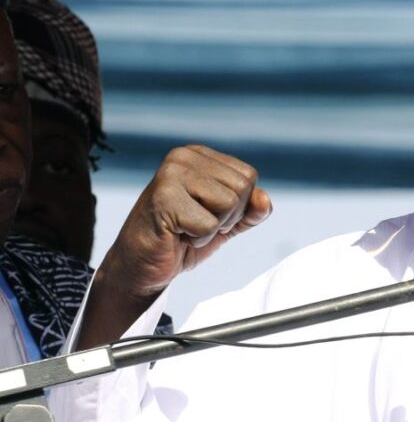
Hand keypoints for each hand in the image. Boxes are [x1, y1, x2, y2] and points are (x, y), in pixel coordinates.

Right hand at [78, 145, 270, 348]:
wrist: (141, 265)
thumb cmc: (182, 239)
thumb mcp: (226, 223)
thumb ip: (251, 211)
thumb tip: (263, 198)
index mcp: (198, 155)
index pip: (249, 176)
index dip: (238, 205)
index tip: (207, 213)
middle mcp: (183, 157)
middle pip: (243, 188)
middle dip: (227, 216)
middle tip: (195, 223)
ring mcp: (171, 174)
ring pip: (229, 204)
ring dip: (213, 227)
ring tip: (186, 227)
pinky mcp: (163, 198)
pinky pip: (210, 225)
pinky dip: (199, 239)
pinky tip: (176, 235)